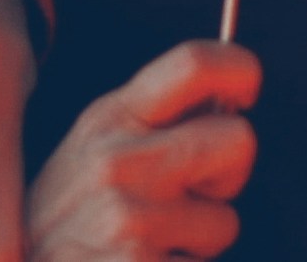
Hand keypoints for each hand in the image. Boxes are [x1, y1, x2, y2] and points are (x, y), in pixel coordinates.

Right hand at [26, 41, 260, 261]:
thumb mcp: (88, 159)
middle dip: (228, 178)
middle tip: (188, 203)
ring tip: (144, 252)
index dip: (240, 70)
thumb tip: (227, 100)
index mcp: (108, 119)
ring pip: (225, 222)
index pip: (194, 64)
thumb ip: (150, 127)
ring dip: (198, 246)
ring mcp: (126, 217)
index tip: (245, 95)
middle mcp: (117, 160)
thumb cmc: (60, 231)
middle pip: (239, 140)